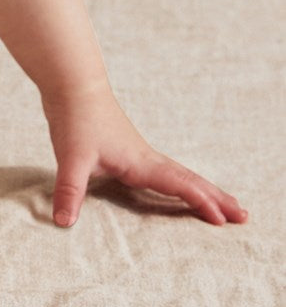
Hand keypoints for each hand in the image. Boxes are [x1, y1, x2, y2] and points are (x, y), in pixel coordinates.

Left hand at [43, 84, 248, 227]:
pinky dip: (181, 181)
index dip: (199, 201)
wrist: (72, 84)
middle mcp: (145, 158)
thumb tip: (63, 223)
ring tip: (225, 203)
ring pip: (179, 174)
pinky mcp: (129, 149)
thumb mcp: (70, 157)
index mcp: (139, 162)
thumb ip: (69, 190)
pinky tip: (179, 186)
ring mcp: (139, 153)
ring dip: (203, 189)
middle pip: (188, 179)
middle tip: (243, 215)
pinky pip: (165, 171)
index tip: (222, 219)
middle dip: (215, 198)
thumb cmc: (75, 118)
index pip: (177, 184)